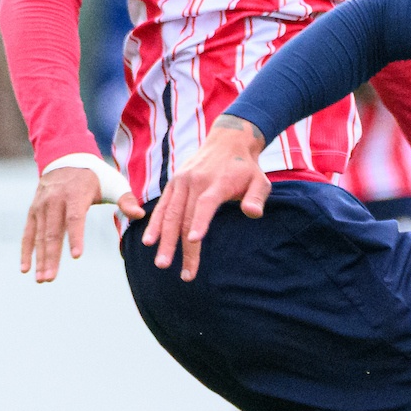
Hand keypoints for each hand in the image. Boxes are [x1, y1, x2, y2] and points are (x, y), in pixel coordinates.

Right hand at [19, 165, 144, 283]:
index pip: (75, 218)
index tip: (77, 256)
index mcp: (75, 194)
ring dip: (40, 259)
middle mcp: (55, 200)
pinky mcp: (33, 211)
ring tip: (42, 279)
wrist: (65, 159)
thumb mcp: (113, 183)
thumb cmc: (95, 177)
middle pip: (53, 232)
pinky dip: (26, 251)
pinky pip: (28, 233)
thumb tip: (140, 215)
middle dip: (51, 257)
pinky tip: (26, 269)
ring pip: (40, 236)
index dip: (76, 236)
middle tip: (50, 279)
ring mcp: (41, 206)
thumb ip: (126, 200)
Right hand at [142, 118, 269, 281]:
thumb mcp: (260, 180)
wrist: (227, 141)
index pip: (205, 204)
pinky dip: (155, 224)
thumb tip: (253, 213)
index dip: (200, 222)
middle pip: (183, 216)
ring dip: (162, 238)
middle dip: (177, 244)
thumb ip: (257, 197)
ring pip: (169, 213)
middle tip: (172, 268)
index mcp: (217, 182)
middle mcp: (195, 181)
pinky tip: (149, 241)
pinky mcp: (174, 183)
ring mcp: (181, 182)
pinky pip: (162, 206)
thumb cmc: (246, 168)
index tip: (194, 241)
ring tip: (160, 262)